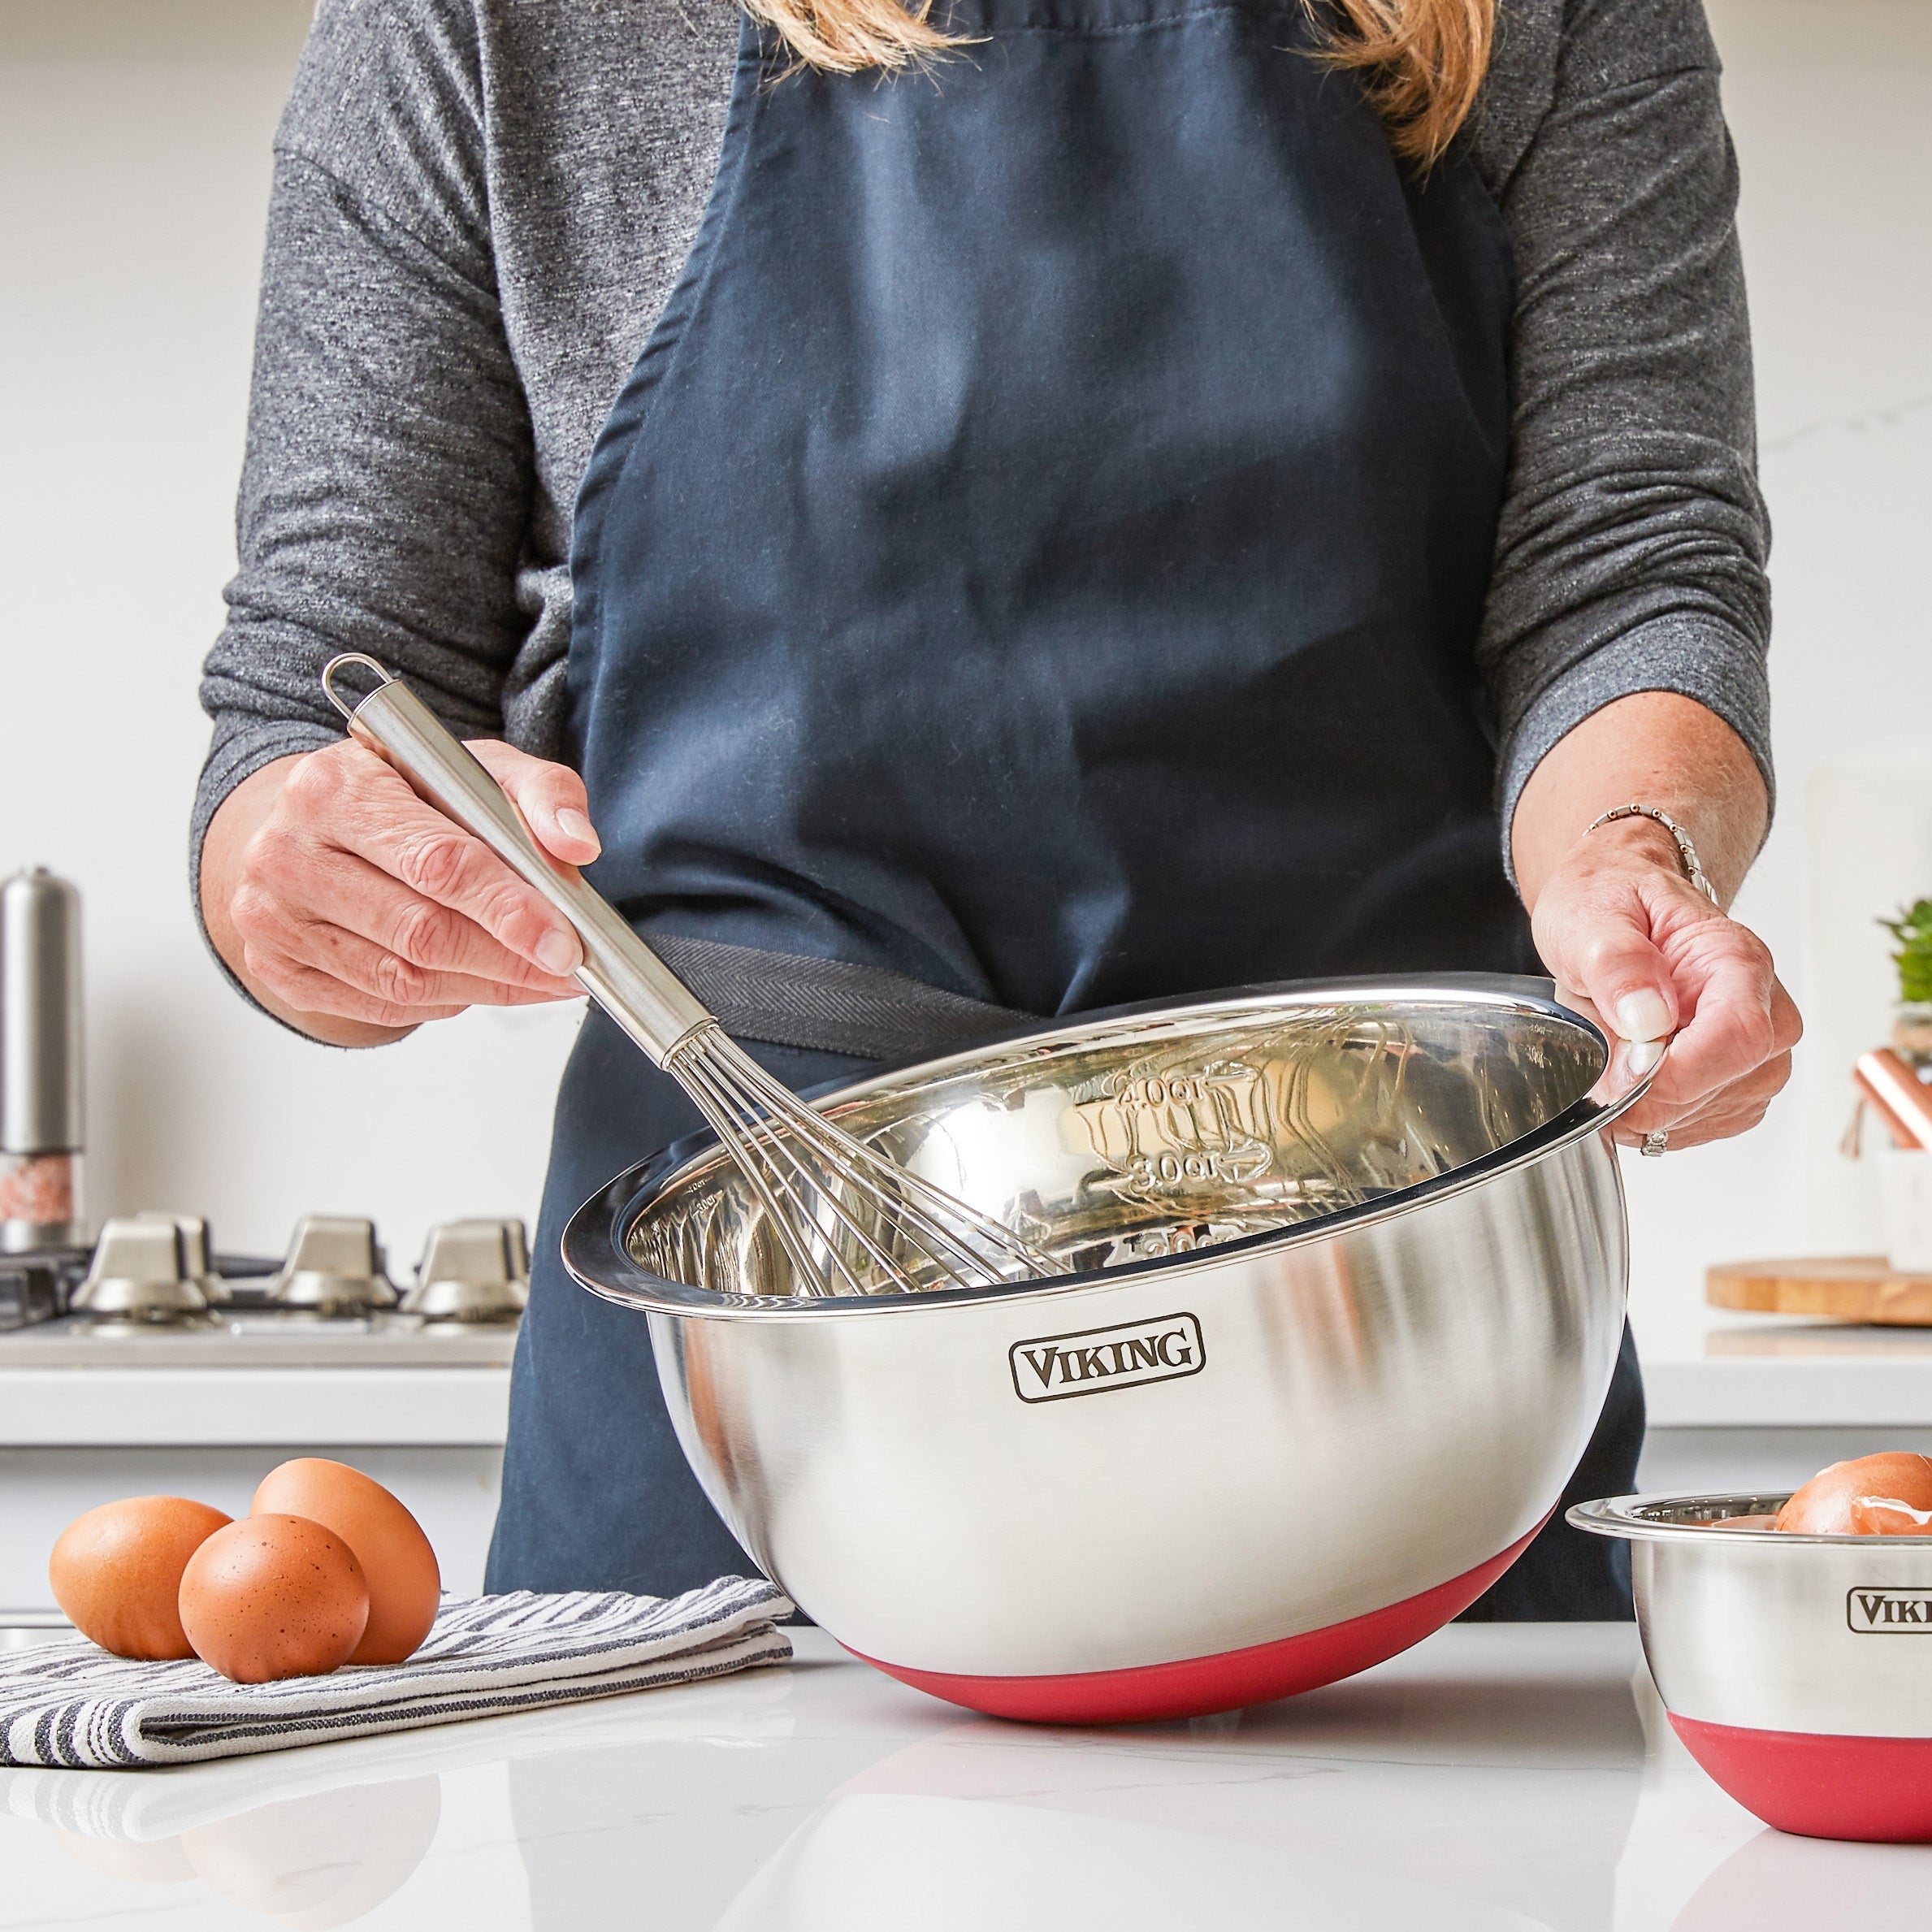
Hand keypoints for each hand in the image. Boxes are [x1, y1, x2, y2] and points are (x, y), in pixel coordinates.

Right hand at [202, 737, 600, 1046]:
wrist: (308, 823)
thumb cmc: (400, 793)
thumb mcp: (473, 766)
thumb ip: (540, 792)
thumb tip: (578, 845)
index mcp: (336, 788)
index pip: (436, 862)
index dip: (509, 909)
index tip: (566, 941)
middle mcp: (288, 852)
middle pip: (421, 932)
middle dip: (509, 960)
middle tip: (567, 969)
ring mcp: (274, 917)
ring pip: (403, 980)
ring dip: (486, 988)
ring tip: (538, 978)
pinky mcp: (278, 967)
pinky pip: (382, 1005)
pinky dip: (446, 1000)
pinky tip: (481, 982)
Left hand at [1529, 816, 1801, 1150]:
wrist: (1615, 910)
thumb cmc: (1611, 906)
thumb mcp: (1591, 919)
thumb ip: (1618, 964)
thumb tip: (1647, 1017)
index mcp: (1737, 961)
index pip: (1742, 1035)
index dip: (1680, 1073)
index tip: (1622, 1078)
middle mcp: (1764, 1010)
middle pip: (1728, 1084)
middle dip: (1651, 1094)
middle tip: (1597, 1065)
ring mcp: (1756, 1055)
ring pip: (1711, 1113)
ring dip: (1647, 1108)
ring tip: (1611, 1061)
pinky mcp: (1735, 1087)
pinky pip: (1699, 1126)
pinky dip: (1653, 1119)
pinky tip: (1628, 1085)